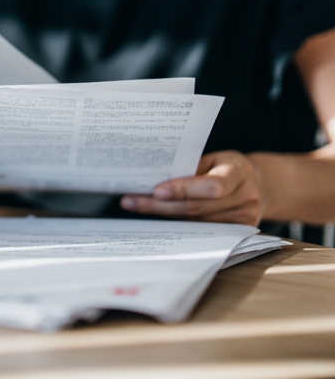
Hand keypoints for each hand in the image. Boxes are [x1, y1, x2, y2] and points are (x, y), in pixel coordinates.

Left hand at [119, 151, 265, 225]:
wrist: (259, 184)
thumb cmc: (227, 167)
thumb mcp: (214, 159)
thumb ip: (191, 168)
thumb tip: (154, 177)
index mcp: (239, 171)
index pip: (212, 184)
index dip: (184, 189)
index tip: (157, 190)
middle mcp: (246, 196)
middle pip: (197, 207)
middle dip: (161, 206)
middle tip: (132, 202)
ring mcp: (245, 218)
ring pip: (196, 221)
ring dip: (164, 216)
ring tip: (137, 207)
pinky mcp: (239, 232)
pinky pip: (202, 231)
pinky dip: (179, 224)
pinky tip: (158, 219)